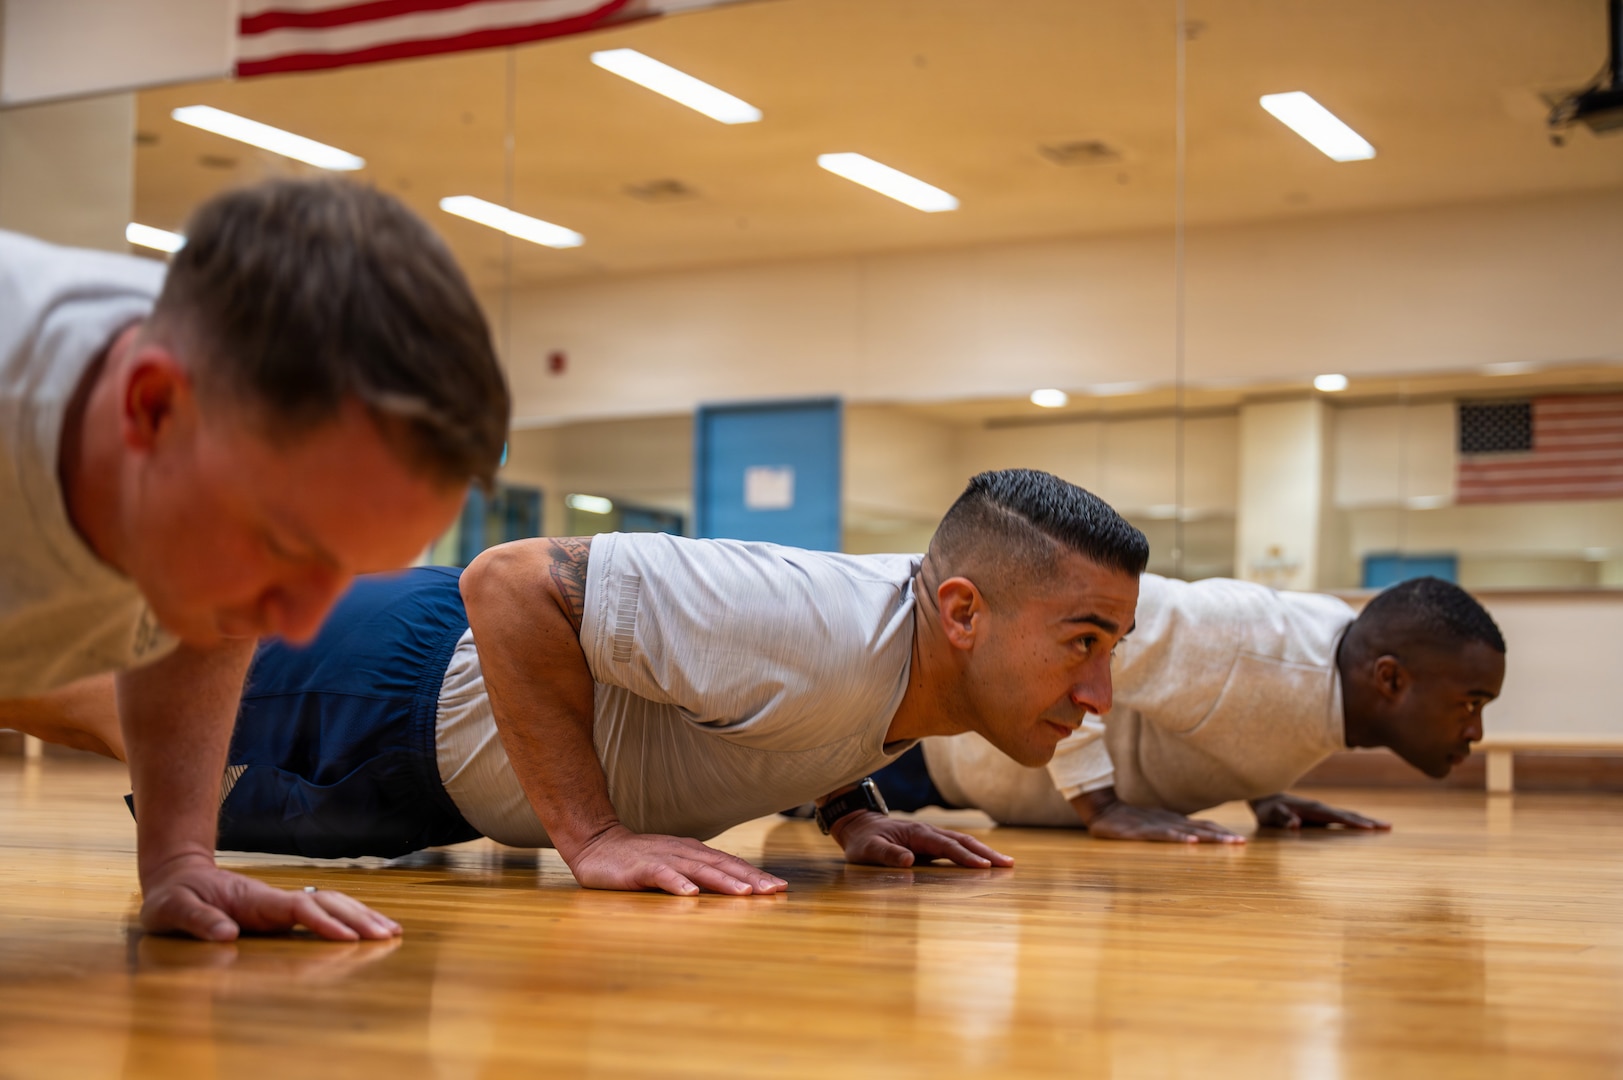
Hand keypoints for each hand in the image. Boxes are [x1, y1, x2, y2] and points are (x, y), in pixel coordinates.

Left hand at [140, 854, 401, 941]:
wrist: (177, 874)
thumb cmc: (172, 896)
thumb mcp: (171, 910)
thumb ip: (197, 920)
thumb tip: (228, 934)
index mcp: (254, 900)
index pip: (299, 909)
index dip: (325, 923)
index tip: (349, 939)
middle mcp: (275, 900)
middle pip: (328, 903)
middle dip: (359, 918)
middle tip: (388, 936)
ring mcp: (280, 905)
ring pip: (332, 904)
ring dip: (361, 916)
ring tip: (391, 932)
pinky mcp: (280, 912)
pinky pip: (323, 913)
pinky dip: (348, 918)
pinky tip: (365, 928)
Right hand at [569, 824, 788, 895]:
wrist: (598, 844)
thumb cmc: (638, 860)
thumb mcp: (675, 865)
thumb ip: (698, 874)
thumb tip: (732, 888)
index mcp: (694, 853)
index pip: (731, 863)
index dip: (755, 875)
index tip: (780, 887)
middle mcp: (684, 852)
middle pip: (722, 865)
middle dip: (750, 878)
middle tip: (775, 891)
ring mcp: (663, 858)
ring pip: (699, 870)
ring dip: (723, 881)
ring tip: (744, 893)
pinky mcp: (641, 867)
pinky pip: (662, 875)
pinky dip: (678, 884)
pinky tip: (691, 895)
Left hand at [831, 811, 1014, 868]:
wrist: (858, 825)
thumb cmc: (862, 840)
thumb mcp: (867, 850)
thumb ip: (886, 855)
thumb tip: (908, 860)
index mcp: (916, 833)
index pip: (946, 846)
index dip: (966, 856)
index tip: (985, 866)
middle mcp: (928, 832)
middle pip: (962, 841)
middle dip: (986, 852)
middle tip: (1008, 864)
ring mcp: (930, 836)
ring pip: (962, 842)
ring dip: (984, 852)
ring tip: (1006, 863)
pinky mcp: (930, 843)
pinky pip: (956, 847)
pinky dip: (973, 853)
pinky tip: (984, 861)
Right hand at [1083, 800, 1244, 843]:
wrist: (1104, 808)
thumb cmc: (1129, 818)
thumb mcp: (1153, 822)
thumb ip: (1171, 828)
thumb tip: (1191, 835)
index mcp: (1174, 820)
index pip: (1203, 825)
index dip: (1221, 831)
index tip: (1240, 840)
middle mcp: (1170, 821)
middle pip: (1200, 827)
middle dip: (1221, 835)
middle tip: (1241, 842)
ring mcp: (1157, 825)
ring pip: (1187, 831)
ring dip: (1208, 837)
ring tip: (1225, 842)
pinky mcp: (1142, 831)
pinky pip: (1163, 834)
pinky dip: (1179, 837)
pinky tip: (1191, 841)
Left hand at [1250, 793, 1390, 830]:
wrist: (1263, 798)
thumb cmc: (1267, 810)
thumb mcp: (1271, 816)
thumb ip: (1282, 819)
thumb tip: (1294, 824)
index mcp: (1313, 810)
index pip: (1338, 817)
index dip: (1354, 823)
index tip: (1371, 828)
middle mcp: (1321, 808)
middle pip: (1349, 814)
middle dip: (1369, 821)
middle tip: (1389, 827)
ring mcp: (1322, 810)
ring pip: (1349, 815)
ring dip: (1367, 820)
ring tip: (1386, 826)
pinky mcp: (1321, 814)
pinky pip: (1342, 818)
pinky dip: (1357, 821)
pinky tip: (1365, 827)